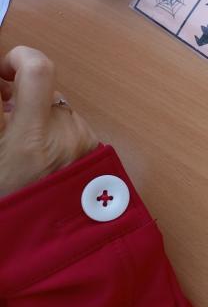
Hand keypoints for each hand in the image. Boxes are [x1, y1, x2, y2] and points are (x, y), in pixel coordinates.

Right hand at [0, 47, 97, 197]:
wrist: (48, 248)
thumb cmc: (11, 199)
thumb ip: (2, 119)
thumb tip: (5, 91)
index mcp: (28, 140)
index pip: (37, 71)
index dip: (20, 57)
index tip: (3, 69)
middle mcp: (64, 136)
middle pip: (44, 92)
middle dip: (20, 99)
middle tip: (4, 115)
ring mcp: (86, 144)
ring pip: (58, 112)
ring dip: (39, 121)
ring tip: (25, 152)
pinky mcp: (99, 152)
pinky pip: (72, 130)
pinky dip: (56, 136)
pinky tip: (45, 161)